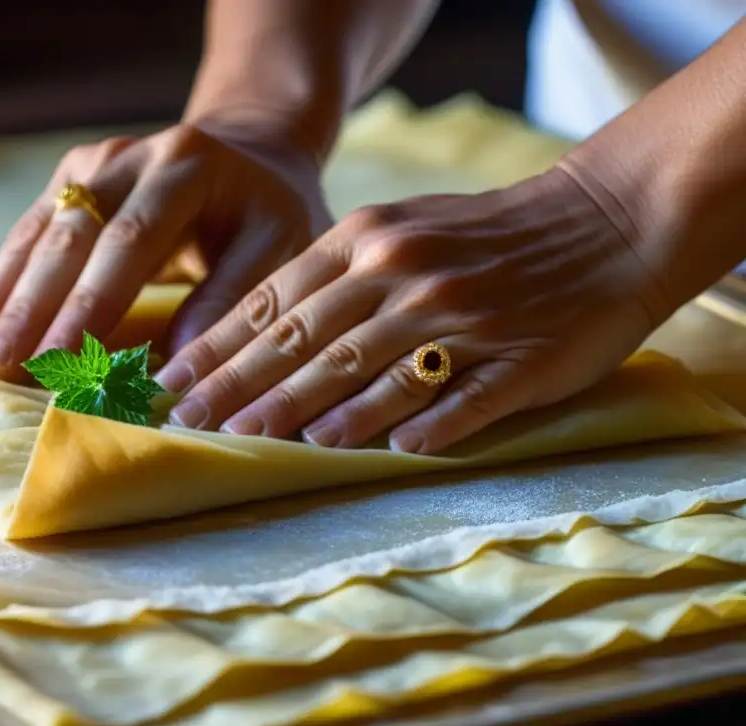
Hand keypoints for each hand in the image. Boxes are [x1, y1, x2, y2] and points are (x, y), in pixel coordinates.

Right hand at [0, 122, 332, 379]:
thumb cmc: (269, 213)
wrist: (249, 155)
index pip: (129, 241)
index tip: (58, 362)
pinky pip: (26, 238)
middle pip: (69, 238)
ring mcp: (88, 165)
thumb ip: (231, 298)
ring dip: (2, 300)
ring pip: (35, 237)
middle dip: (30, 309)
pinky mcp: (66, 184)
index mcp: (183, 166)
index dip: (89, 305)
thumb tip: (172, 371)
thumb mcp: (279, 247)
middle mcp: (126, 157)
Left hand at [156, 166, 673, 453]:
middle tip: (189, 423)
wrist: (604, 223)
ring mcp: (463, 317)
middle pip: (307, 341)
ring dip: (314, 410)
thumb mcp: (399, 225)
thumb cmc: (483, 234)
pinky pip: (463, 398)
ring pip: (374, 371)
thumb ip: (333, 272)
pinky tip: (391, 452)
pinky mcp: (518, 359)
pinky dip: (425, 424)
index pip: (276, 301)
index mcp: (369, 239)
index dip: (219, 346)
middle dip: (241, 387)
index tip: (171, 384)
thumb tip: (257, 327)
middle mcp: (406, 274)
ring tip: (261, 441)